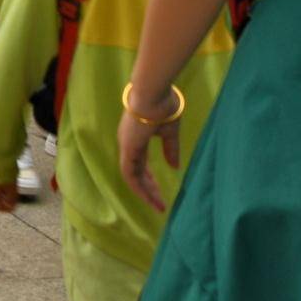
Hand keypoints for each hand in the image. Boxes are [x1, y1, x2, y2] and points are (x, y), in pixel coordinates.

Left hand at [117, 91, 184, 213]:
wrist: (155, 94)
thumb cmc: (163, 106)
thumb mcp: (170, 131)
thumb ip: (170, 149)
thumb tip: (174, 167)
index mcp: (137, 137)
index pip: (142, 165)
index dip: (150, 180)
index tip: (160, 193)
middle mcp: (129, 143)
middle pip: (137, 173)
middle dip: (149, 190)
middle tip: (160, 205)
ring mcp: (126, 146)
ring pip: (132, 177)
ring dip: (144, 193)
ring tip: (158, 206)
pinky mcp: (127, 148)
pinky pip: (129, 174)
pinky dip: (138, 187)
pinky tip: (149, 197)